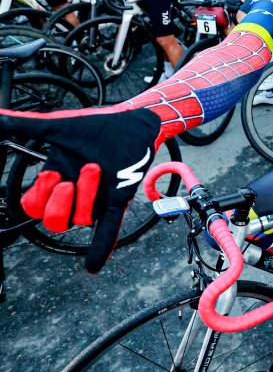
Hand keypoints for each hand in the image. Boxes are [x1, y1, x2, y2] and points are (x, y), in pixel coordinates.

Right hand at [0, 107, 160, 272]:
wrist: (133, 122)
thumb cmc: (97, 126)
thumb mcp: (56, 127)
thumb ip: (22, 126)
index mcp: (57, 179)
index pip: (33, 207)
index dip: (36, 197)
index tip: (50, 174)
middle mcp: (75, 193)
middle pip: (53, 221)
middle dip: (56, 201)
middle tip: (67, 178)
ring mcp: (97, 199)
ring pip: (80, 219)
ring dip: (85, 195)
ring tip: (96, 169)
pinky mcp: (118, 201)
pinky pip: (107, 229)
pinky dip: (99, 248)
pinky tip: (92, 267)